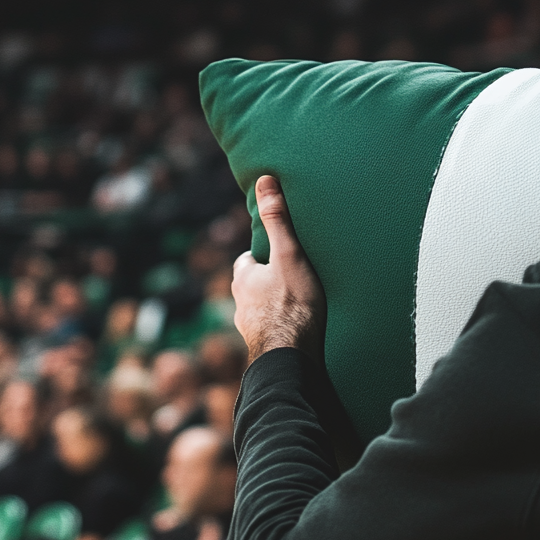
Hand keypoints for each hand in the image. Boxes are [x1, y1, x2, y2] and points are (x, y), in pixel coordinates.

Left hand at [232, 175, 325, 362]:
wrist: (292, 359)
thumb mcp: (288, 255)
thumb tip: (264, 180)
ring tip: (300, 303)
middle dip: (269, 281)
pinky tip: (298, 329)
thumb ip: (277, 219)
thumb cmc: (292, 305)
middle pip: (254, 284)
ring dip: (275, 306)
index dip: (264, 255)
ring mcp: (250, 327)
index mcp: (243, 279)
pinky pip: (271, 330)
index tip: (280, 254)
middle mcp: (240, 304)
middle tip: (294, 277)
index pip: (248, 260)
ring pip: (261, 308)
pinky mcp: (263, 346)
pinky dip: (281, 326)